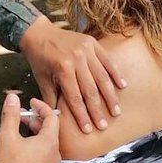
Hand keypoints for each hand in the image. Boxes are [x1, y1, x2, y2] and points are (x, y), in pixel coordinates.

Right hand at [0, 92, 59, 162]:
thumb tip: (12, 98)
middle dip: (35, 122)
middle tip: (22, 118)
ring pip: (47, 147)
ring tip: (20, 135)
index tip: (31, 102)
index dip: (41, 107)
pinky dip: (36, 151)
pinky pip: (44, 160)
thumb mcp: (7, 135)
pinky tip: (22, 154)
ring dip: (36, 137)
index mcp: (49, 142)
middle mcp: (54, 155)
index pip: (52, 117)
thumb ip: (11, 114)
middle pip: (50, 132)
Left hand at [19, 16, 125, 133]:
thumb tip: (57, 117)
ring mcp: (87, 50)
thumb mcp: (42, 79)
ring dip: (110, 96)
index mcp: (63, 69)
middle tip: (104, 125)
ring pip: (102, 77)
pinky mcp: (93, 43)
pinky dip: (115, 73)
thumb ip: (51, 98)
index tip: (88, 129)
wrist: (39, 33)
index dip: (82, 115)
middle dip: (98, 110)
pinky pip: (107, 60)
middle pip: (91, 90)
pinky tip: (122, 86)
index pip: (75, 98)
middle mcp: (77, 59)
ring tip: (116, 111)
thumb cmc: (39, 58)